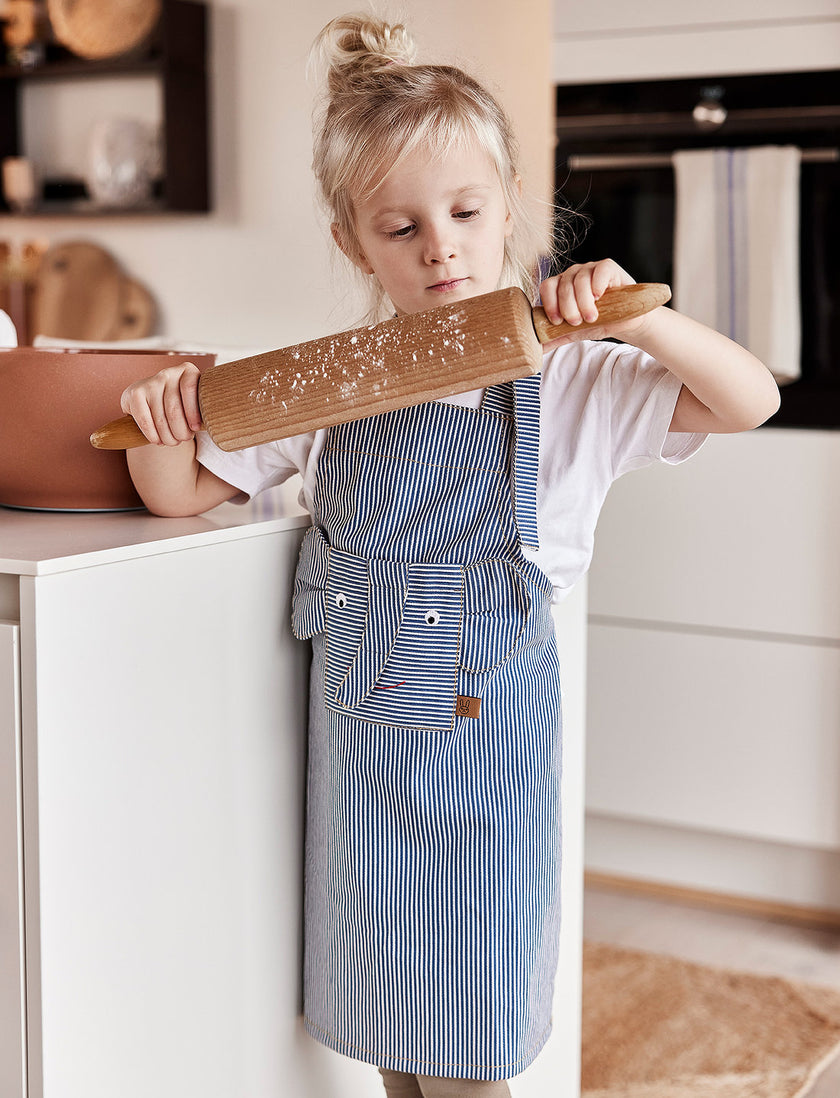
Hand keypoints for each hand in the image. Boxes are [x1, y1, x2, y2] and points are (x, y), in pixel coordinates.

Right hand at [120, 362, 201, 445]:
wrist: (150, 401)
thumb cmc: (180, 405)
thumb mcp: (194, 402)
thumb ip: (202, 408)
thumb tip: (210, 425)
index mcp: (187, 371)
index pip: (190, 388)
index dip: (193, 412)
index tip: (196, 429)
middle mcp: (168, 373)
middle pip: (174, 409)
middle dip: (181, 431)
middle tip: (183, 439)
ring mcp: (150, 382)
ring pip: (161, 418)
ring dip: (168, 437)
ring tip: (172, 442)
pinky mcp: (135, 393)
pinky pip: (145, 420)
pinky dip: (153, 435)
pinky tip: (157, 440)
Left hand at [538, 259, 653, 347]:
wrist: (626, 322)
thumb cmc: (599, 322)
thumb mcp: (575, 332)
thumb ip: (556, 337)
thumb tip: (536, 349)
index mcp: (561, 286)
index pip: (547, 287)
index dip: (550, 304)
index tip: (558, 322)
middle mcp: (573, 274)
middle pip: (563, 285)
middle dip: (568, 307)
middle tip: (577, 322)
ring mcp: (590, 269)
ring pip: (579, 279)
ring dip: (583, 301)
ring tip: (591, 316)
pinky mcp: (608, 267)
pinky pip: (598, 271)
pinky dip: (596, 284)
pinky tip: (599, 297)